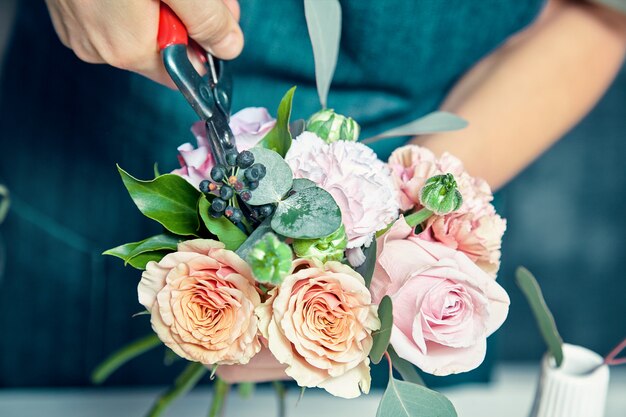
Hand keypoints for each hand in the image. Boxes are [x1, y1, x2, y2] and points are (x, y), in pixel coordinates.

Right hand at [45, 0, 242, 84]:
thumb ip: (207, 19)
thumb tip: (228, 47)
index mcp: (126, 49)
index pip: (183, 72)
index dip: (206, 45)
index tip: (217, 16)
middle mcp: (98, 47)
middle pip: (163, 47)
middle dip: (189, 19)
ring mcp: (80, 26)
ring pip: (142, 28)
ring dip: (167, 6)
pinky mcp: (71, 6)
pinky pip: (117, 13)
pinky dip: (137, 0)